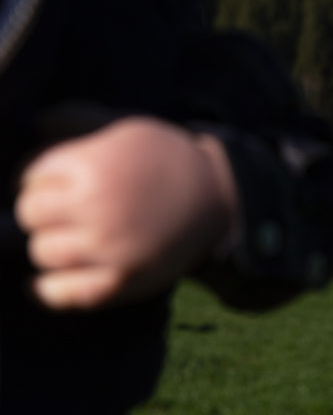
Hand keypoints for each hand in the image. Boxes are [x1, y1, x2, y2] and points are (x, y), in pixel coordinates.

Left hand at [15, 116, 236, 309]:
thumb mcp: (127, 129)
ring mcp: (110, 248)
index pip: (30, 177)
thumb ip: (77, 120)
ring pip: (43, 252)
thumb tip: (35, 122)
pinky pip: (64, 293)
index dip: (42, 180)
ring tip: (71, 240)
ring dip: (52, 245)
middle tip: (66, 212)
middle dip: (43, 211)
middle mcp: (96, 207)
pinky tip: (49, 281)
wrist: (220, 197)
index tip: (58, 184)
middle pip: (30, 215)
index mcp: (93, 166)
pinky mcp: (123, 281)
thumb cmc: (169, 159)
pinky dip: (50, 289)